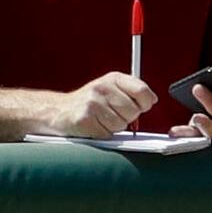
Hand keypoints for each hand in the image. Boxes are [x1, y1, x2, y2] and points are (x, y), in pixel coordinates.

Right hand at [33, 71, 153, 137]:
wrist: (58, 110)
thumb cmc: (89, 102)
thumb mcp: (110, 89)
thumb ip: (132, 91)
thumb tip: (152, 99)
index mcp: (113, 78)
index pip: (142, 91)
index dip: (145, 103)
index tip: (141, 107)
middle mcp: (102, 88)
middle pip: (133, 111)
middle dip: (127, 118)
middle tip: (112, 114)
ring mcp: (92, 103)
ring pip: (121, 125)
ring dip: (113, 128)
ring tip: (101, 120)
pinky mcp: (84, 119)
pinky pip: (107, 134)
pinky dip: (102, 134)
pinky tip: (93, 126)